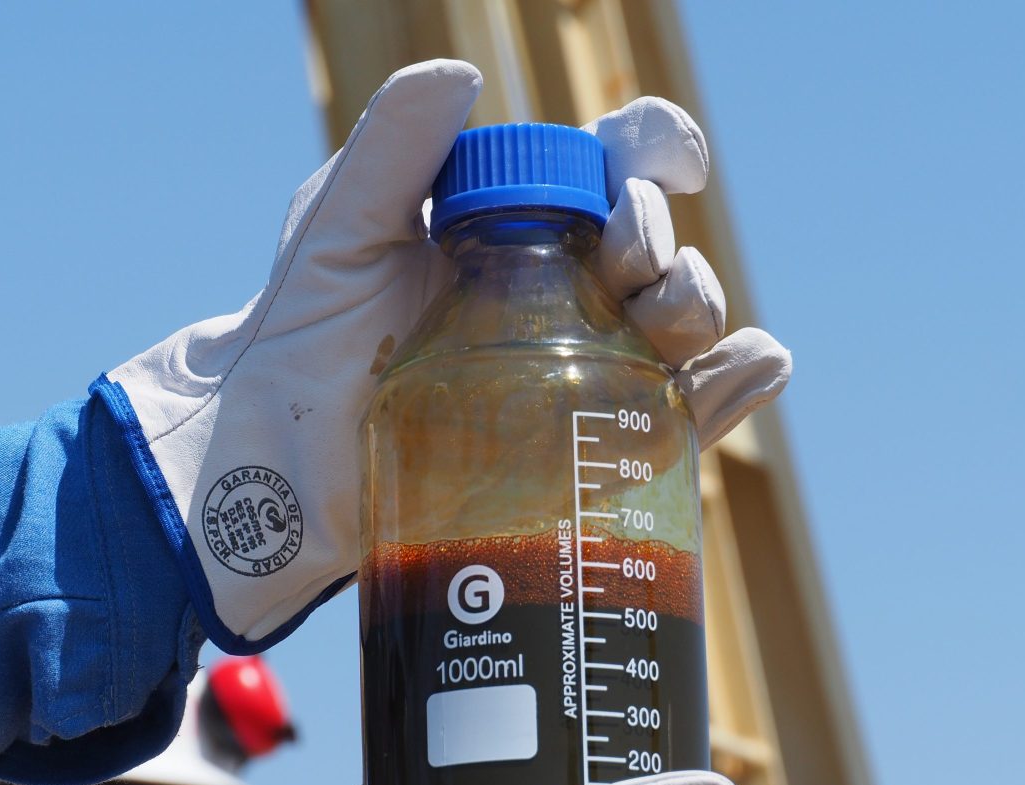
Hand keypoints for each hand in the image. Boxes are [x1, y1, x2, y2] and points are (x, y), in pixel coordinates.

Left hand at [95, 60, 789, 650]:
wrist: (276, 469)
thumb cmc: (299, 343)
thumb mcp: (334, 240)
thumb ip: (388, 155)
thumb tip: (461, 75)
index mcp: (510, 225)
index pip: (607, 168)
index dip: (652, 154)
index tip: (662, 166)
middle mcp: (557, 293)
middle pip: (659, 246)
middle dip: (660, 241)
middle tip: (623, 264)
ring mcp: (575, 373)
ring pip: (683, 325)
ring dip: (699, 307)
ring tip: (661, 323)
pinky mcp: (582, 456)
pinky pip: (680, 417)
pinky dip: (731, 390)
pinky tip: (748, 372)